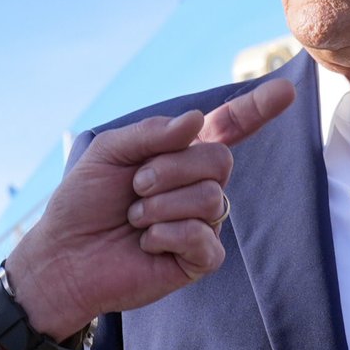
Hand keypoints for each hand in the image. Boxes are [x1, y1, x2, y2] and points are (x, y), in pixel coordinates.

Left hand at [4, 79, 294, 337]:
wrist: (64, 255)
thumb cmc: (82, 202)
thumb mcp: (108, 153)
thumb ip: (151, 134)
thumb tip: (198, 121)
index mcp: (178, 155)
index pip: (227, 128)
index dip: (256, 109)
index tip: (286, 89)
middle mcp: (196, 186)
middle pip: (220, 160)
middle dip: (171, 168)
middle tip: (136, 186)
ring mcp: (201, 223)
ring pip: (211, 198)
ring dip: (161, 205)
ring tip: (134, 218)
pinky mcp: (198, 260)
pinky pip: (204, 238)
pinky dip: (167, 235)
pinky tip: (145, 242)